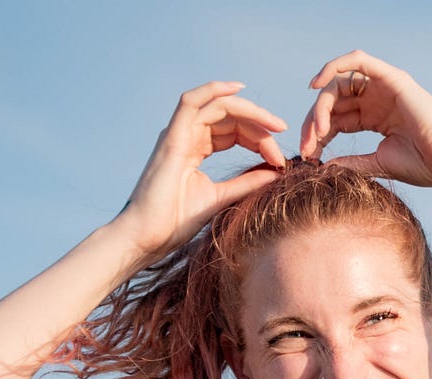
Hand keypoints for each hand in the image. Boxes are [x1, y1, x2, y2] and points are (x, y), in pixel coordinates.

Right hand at [113, 81, 288, 262]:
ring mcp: (178, 134)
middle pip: (229, 116)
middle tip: (282, 138)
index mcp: (195, 148)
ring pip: (217, 106)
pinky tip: (239, 89)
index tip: (280, 160)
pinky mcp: (172, 138)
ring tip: (274, 125)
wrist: (149, 236)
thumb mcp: (222, 197)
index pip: (233, 131)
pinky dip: (214, 90)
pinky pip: (191, 102)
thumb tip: (277, 171)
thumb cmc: (177, 221)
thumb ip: (247, 182)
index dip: (259, 139)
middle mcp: (186, 136)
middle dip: (259, 124)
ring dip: (249, 111)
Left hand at [300, 51, 431, 190]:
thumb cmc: (425, 165)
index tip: (308, 157)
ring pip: (340, 83)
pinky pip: (358, 60)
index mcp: (376, 118)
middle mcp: (378, 99)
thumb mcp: (380, 163)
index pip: (337, 119)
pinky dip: (334, 66)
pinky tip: (316, 85)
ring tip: (316, 130)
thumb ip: (353, 162)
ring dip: (321, 105)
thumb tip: (325, 166)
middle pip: (334, 101)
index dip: (318, 135)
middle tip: (307, 146)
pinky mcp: (392, 78)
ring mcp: (385, 87)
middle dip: (314, 122)